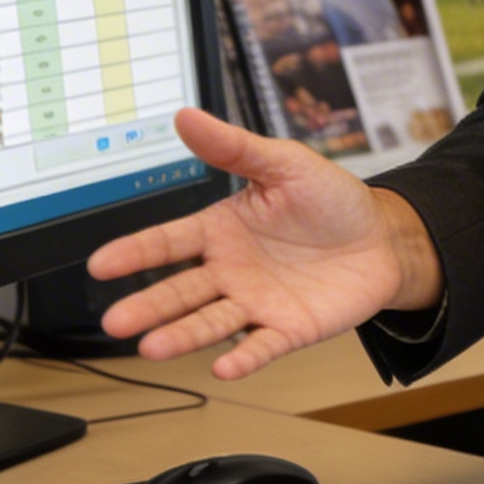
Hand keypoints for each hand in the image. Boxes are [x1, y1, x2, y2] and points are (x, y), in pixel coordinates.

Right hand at [91, 106, 442, 377]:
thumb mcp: (285, 163)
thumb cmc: (330, 199)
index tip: (101, 264)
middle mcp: (230, 270)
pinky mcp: (287, 328)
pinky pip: (262, 345)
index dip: (136, 253)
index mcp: (222, 229)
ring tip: (153, 348)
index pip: (170, 241)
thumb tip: (187, 116)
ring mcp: (256, 302)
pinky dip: (243, 357)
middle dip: (149, 306)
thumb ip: (235, 147)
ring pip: (210, 322)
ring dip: (182, 336)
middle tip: (115, 321)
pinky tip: (223, 368)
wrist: (382, 236)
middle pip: (180, 291)